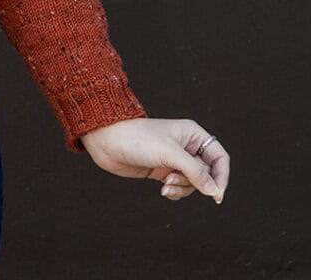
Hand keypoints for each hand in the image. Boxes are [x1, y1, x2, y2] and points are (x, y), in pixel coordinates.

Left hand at [80, 118, 229, 202]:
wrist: (107, 142)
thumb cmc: (137, 139)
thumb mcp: (170, 153)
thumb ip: (195, 172)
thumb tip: (215, 191)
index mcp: (192, 134)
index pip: (219, 157)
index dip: (222, 176)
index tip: (216, 194)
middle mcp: (185, 146)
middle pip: (206, 174)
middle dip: (193, 182)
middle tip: (173, 178)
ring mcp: (174, 160)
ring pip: (193, 183)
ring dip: (182, 188)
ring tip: (165, 183)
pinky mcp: (162, 171)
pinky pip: (179, 188)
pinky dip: (174, 192)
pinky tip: (162, 189)